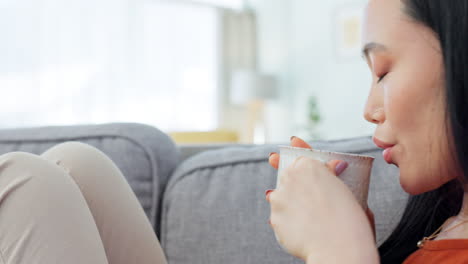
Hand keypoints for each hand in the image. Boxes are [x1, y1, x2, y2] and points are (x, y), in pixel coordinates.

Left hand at [267, 137, 377, 262]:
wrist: (339, 250)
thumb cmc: (352, 223)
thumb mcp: (351, 193)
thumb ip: (336, 178)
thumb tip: (335, 167)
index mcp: (312, 166)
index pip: (301, 155)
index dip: (298, 150)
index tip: (292, 144)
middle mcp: (292, 177)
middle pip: (288, 173)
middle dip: (291, 177)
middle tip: (282, 167)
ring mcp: (280, 197)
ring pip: (280, 194)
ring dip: (287, 199)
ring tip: (303, 211)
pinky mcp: (274, 217)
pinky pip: (279, 216)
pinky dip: (286, 219)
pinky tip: (300, 226)